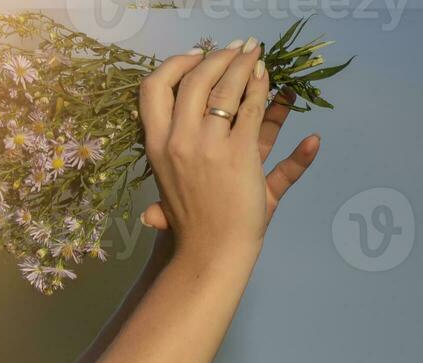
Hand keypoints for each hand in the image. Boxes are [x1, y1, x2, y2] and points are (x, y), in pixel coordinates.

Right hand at [137, 39, 320, 260]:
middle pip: (194, 80)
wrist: (211, 254)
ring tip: (257, 55)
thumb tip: (147, 218)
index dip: (174, 66)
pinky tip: (275, 83)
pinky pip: (253, 109)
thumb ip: (160, 209)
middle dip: (218, 57)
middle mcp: (179, 140)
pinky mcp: (241, 152)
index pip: (153, 90)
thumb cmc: (189, 231)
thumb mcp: (170, 210)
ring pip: (227, 89)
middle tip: (237, 49)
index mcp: (157, 145)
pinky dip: (266, 92)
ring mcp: (209, 144)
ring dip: (245, 66)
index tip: (195, 57)